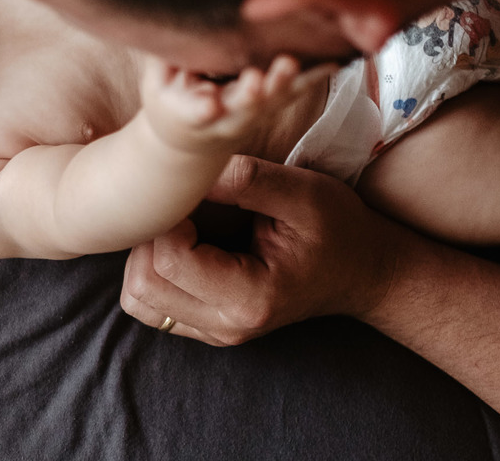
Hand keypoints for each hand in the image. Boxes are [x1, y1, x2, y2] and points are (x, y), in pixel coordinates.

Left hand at [120, 157, 398, 344]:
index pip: (170, 261)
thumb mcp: (303, 191)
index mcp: (250, 298)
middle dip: (151, 236)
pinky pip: (151, 303)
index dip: (168, 218)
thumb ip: (246, 179)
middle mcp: (225, 326)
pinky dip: (153, 269)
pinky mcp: (203, 324)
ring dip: (146, 254)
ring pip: (138, 298)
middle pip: (142, 284)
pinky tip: (184, 242)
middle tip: (184, 205)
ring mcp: (212, 331)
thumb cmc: (337, 227)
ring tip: (184, 224)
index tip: (192, 191)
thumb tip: (190, 170)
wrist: (362, 270)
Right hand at [139, 55, 326, 154]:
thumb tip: (168, 16)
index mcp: (189, 115)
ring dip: (284, 83)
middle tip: (257, 79)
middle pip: (242, 109)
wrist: (193, 142)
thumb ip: (162, 57)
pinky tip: (333, 61)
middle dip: (251, 94)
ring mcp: (253, 116)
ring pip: (272, 102)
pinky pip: (295, 92)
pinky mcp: (272, 108)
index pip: (194, 113)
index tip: (208, 105)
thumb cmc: (170, 102)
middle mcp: (226, 119)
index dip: (200, 109)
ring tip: (293, 63)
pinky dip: (312, 78)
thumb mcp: (155, 84)